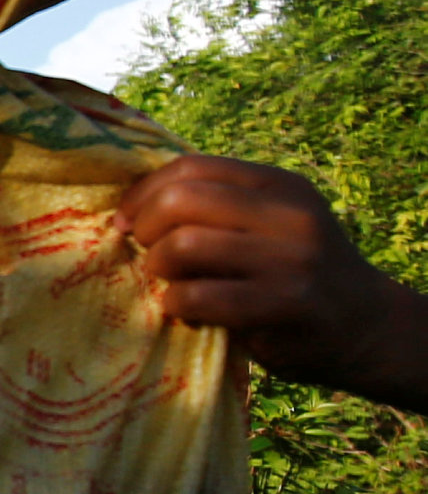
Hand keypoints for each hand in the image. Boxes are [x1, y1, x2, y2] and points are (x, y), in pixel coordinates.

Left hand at [121, 154, 427, 403]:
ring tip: (171, 284)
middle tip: (148, 254)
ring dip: (159, 268)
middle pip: (181, 199)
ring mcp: (292, 258)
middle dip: (145, 228)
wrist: (366, 326)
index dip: (143, 193)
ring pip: (185, 245)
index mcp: (279, 185)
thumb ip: (216, 207)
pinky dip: (177, 304)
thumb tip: (128, 202)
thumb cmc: (294, 272)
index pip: (191, 167)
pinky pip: (200, 296)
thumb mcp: (268, 223)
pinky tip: (187, 311)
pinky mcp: (287, 303)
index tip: (126, 221)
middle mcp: (290, 214)